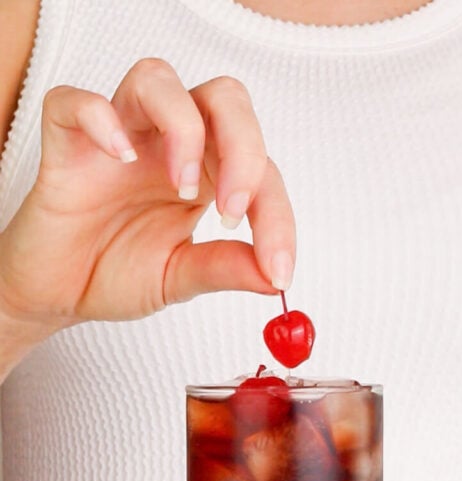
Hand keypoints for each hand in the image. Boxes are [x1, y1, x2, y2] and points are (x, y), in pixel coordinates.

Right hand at [0, 59, 295, 339]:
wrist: (56, 293)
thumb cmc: (115, 273)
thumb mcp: (179, 278)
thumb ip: (224, 269)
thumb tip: (275, 278)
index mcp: (205, 175)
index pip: (260, 169)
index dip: (277, 217)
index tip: (278, 268)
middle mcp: (168, 145)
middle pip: (223, 98)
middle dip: (244, 147)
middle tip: (233, 210)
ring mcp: (119, 136)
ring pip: (158, 79)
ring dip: (183, 127)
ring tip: (179, 188)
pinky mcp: (68, 142)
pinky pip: (76, 101)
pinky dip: (100, 119)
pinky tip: (119, 158)